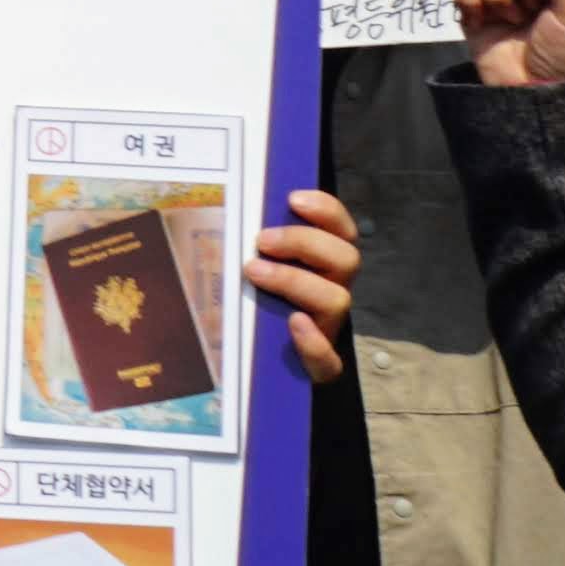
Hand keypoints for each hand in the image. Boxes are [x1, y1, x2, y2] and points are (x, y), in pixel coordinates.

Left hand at [249, 185, 361, 384]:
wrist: (243, 362)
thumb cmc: (238, 300)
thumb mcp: (239, 262)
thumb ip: (242, 238)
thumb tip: (217, 203)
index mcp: (319, 264)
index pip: (341, 231)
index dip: (326, 211)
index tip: (292, 199)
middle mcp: (329, 292)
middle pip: (346, 259)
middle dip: (305, 242)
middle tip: (262, 240)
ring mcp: (325, 328)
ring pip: (338, 300)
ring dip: (296, 281)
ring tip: (254, 273)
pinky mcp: (316, 366)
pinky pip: (329, 361)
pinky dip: (313, 343)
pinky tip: (293, 325)